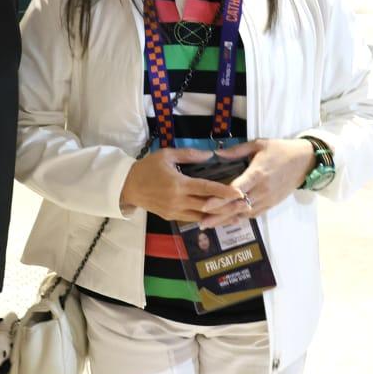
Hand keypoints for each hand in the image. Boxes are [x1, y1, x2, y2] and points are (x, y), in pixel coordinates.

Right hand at [120, 148, 243, 221]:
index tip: (239, 192)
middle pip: (207, 206)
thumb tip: (210, 154)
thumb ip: (189, 154)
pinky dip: (206, 218)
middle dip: (226, 206)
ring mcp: (174, 211)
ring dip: (218, 216)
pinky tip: (217, 216)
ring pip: (201, 217)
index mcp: (178, 184)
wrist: (128, 186)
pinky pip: (192, 219)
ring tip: (236, 213)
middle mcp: (178, 201)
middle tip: (244, 204)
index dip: (224, 192)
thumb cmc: (147, 167)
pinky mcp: (171, 217)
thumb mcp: (167, 155)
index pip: (206, 189)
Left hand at [200, 139, 315, 228]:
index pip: (236, 190)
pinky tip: (228, 221)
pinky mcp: (272, 204)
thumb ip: (237, 150)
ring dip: (227, 220)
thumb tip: (216, 153)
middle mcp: (262, 190)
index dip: (220, 199)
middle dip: (218, 216)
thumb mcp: (259, 144)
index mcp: (257, 173)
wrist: (305, 161)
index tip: (205, 205)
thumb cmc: (280, 150)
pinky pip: (254, 215)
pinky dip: (240, 219)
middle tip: (201, 223)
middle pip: (237, 206)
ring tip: (209, 225)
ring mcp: (268, 199)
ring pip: (244, 214)